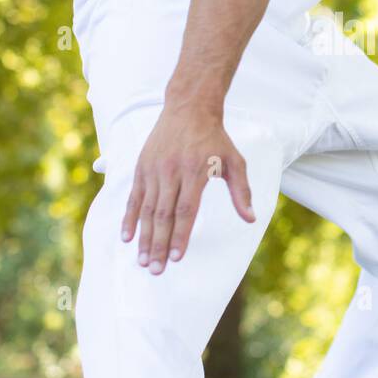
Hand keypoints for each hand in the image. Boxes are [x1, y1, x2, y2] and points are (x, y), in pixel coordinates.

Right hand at [120, 102, 255, 274]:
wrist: (189, 108)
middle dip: (159, 245)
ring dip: (144, 237)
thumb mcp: (234, 161)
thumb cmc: (215, 138)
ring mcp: (153, 169)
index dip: (180, 235)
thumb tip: (250, 218)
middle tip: (155, 269)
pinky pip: (134, 197)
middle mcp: (171, 172)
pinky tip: (127, 237)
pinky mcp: (142, 167)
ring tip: (142, 260)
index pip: (185, 210)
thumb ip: (241, 191)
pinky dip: (129, 218)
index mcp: (194, 172)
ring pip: (147, 209)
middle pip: (163, 215)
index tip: (177, 258)